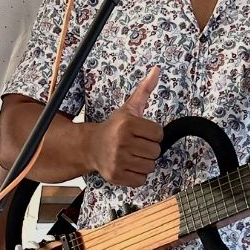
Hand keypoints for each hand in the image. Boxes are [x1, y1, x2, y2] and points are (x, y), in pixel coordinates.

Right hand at [89, 66, 162, 187]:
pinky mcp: (116, 175)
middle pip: (156, 151)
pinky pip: (141, 180)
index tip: (141, 133)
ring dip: (143, 162)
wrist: (90, 146)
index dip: (152, 134)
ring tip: (131, 155)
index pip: (159, 134)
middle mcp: (122, 142)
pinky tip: (128, 165)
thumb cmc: (114, 127)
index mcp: (127, 124)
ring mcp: (118, 160)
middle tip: (135, 145)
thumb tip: (157, 69)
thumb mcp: (129, 108)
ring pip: (150, 166)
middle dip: (148, 149)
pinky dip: (137, 175)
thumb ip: (145, 90)